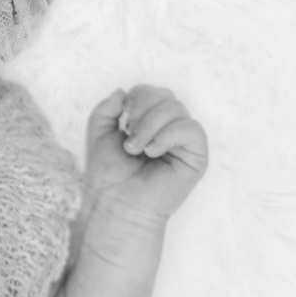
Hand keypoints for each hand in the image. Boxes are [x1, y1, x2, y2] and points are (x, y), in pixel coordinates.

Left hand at [83, 83, 208, 224]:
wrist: (117, 204)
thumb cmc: (109, 176)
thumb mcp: (98, 134)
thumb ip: (105, 110)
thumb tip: (121, 91)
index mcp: (149, 123)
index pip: (152, 91)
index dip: (137, 98)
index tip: (122, 119)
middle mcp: (169, 129)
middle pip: (166, 95)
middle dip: (143, 109)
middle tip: (129, 136)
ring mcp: (184, 142)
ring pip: (177, 108)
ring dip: (151, 124)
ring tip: (136, 148)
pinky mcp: (197, 157)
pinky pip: (192, 129)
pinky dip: (168, 135)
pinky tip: (152, 152)